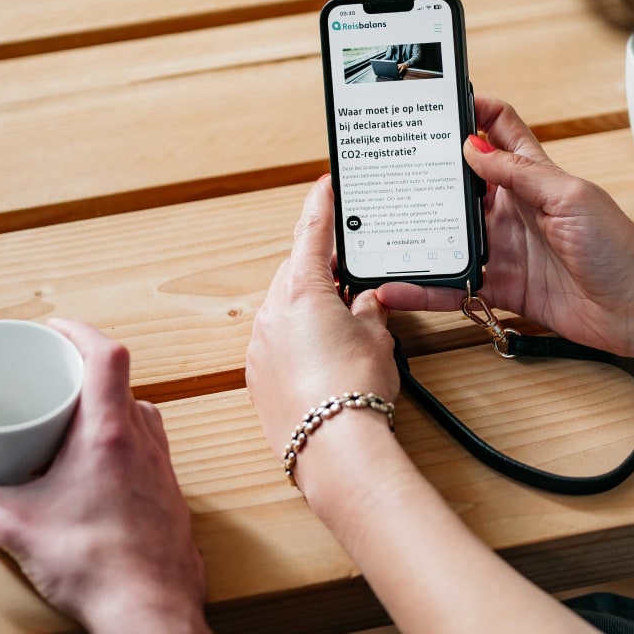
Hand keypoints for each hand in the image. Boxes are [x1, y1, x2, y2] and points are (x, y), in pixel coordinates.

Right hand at [0, 319, 203, 633]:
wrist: (152, 614)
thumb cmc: (93, 568)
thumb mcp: (14, 528)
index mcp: (109, 435)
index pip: (107, 355)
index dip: (80, 332)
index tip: (53, 329)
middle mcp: (143, 443)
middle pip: (121, 382)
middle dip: (84, 371)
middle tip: (50, 376)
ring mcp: (162, 469)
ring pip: (138, 415)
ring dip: (106, 408)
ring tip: (69, 419)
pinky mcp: (168, 496)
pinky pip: (146, 448)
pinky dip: (121, 441)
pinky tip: (93, 468)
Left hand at [245, 177, 400, 486]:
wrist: (333, 447)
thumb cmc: (355, 388)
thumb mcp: (376, 337)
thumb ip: (368, 309)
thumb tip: (364, 300)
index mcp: (302, 290)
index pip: (311, 234)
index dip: (320, 207)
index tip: (323, 185)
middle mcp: (272, 312)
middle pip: (295, 274)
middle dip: (321, 272)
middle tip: (350, 277)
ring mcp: (259, 346)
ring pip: (283, 310)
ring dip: (309, 310)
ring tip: (344, 328)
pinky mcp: (256, 377)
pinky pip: (275, 344)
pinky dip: (296, 342)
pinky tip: (323, 360)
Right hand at [377, 95, 633, 357]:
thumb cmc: (619, 248)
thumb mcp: (570, 196)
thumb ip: (520, 173)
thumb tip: (474, 145)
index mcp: (535, 177)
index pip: (498, 130)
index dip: (471, 110)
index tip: (436, 101)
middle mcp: (514, 209)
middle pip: (461, 184)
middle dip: (426, 174)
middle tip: (388, 167)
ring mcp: (505, 248)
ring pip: (449, 235)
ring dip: (417, 232)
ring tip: (378, 229)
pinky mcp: (501, 287)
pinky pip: (454, 286)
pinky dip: (425, 287)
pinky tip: (398, 285)